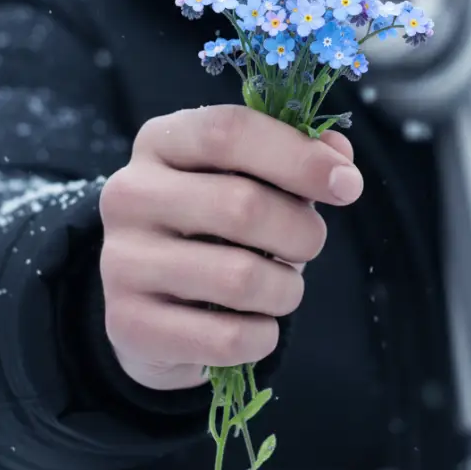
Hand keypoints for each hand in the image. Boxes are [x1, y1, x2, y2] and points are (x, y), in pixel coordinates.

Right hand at [98, 105, 361, 391]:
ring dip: (286, 289)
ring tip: (282, 287)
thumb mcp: (249, 179)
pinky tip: (256, 327)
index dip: (299, 156)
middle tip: (309, 244)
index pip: (230, 131)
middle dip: (301, 232)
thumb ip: (296, 158)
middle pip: (241, 205)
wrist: (151, 305)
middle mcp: (129, 194)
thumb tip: (340, 152)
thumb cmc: (212, 226)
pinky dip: (262, 336)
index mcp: (160, 142)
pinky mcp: (127, 324)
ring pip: (240, 278)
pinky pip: (225, 338)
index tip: (348, 185)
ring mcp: (121, 260)